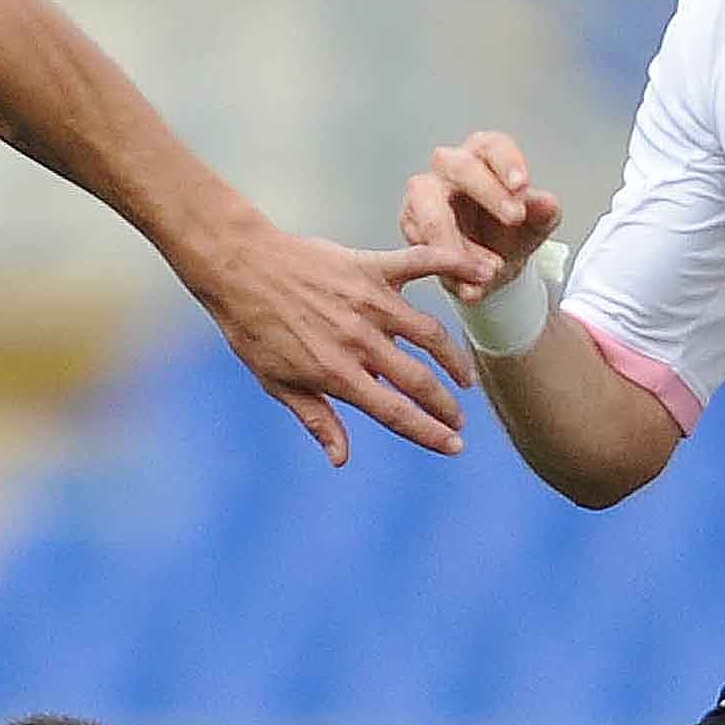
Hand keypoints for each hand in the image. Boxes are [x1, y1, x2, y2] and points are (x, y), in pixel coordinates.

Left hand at [186, 221, 480, 465]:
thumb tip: (341, 458)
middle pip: (419, 381)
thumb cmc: (253, 329)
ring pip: (430, 335)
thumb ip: (316, 418)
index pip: (395, 413)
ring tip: (462, 378)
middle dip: (446, 406)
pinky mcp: (371, 269)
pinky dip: (454, 266)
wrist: (240, 268)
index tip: (454, 447)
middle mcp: (361, 342)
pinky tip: (484, 276)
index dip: (429, 433)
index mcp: (337, 374)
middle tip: (459, 420)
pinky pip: (421, 265)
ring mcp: (370, 303)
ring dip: (453, 360)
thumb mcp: (277, 383)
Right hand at [400, 130, 564, 299]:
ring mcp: (425, 194)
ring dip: (456, 237)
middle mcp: (450, 169)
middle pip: (456, 165)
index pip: (492, 146)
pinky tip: (470, 285)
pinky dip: (446, 266)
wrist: (491, 269)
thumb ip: (544, 212)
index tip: (523, 186)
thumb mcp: (538, 225)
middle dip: (486, 191)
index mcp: (484, 156)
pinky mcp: (410, 223)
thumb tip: (544, 202)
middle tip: (515, 219)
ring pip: (426, 202)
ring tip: (489, 269)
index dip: (506, 162)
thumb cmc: (512, 234)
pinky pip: (418, 241)